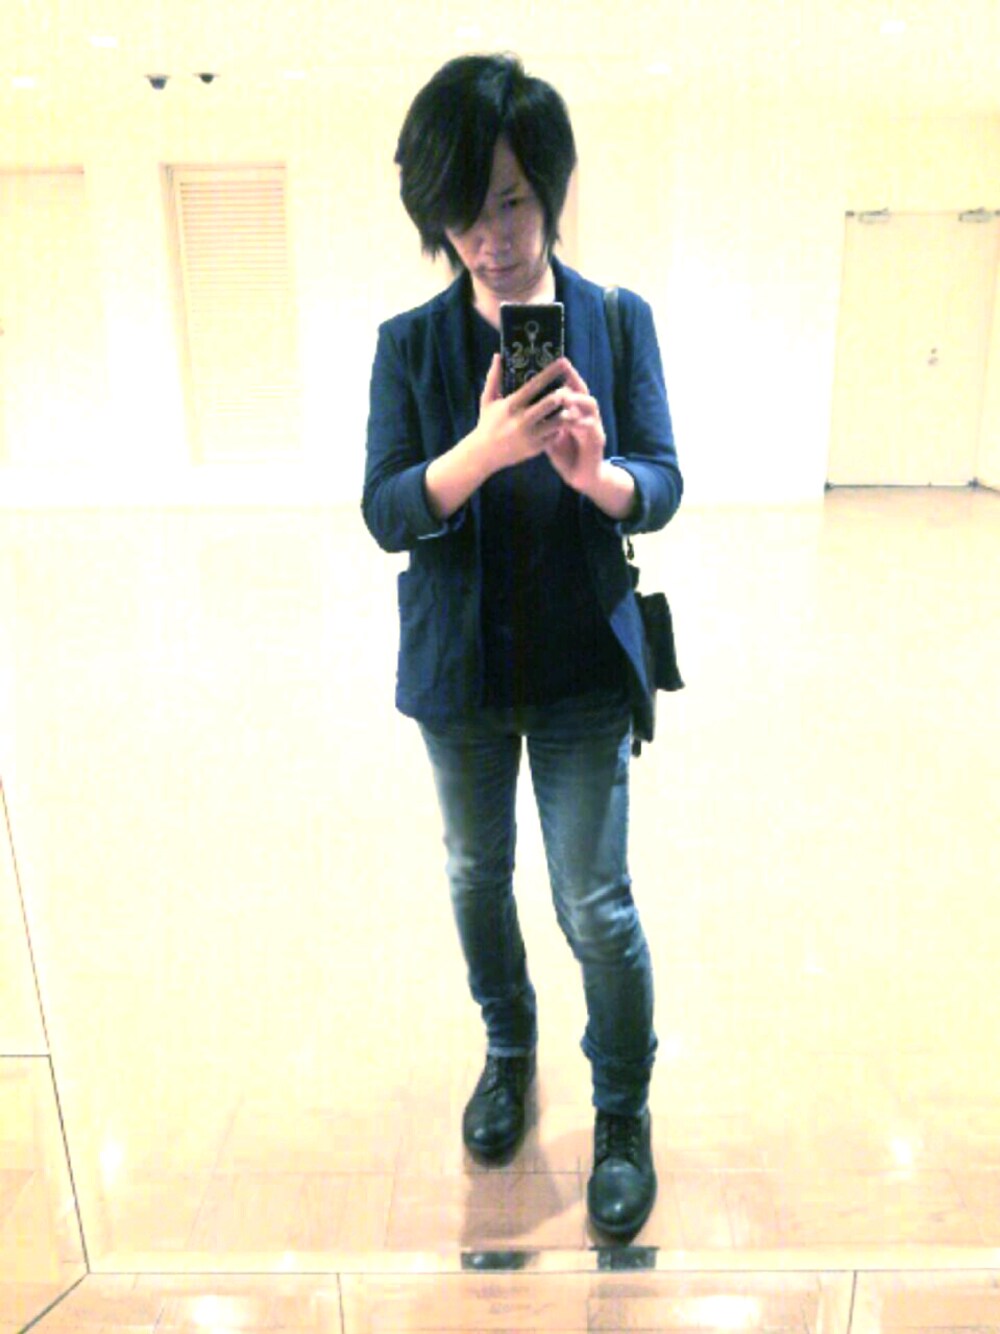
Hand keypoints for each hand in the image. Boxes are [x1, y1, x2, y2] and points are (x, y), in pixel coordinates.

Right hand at [471, 354, 570, 475]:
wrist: (483, 455)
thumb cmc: (487, 423)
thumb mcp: (487, 399)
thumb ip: (494, 377)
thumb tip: (498, 355)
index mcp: (512, 405)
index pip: (535, 385)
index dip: (550, 372)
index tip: (563, 362)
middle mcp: (522, 420)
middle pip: (550, 403)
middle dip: (563, 393)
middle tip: (570, 387)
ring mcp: (531, 435)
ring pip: (557, 421)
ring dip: (566, 412)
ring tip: (572, 405)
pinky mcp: (536, 448)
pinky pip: (555, 435)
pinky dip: (561, 428)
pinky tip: (564, 422)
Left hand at [542, 360, 606, 492]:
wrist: (581, 476)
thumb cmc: (564, 454)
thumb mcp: (549, 434)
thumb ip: (541, 419)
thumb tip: (523, 404)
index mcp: (574, 411)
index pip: (570, 387)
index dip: (564, 375)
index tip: (554, 362)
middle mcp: (586, 414)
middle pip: (582, 390)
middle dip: (574, 379)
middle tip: (563, 369)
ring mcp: (594, 426)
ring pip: (590, 405)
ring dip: (578, 399)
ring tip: (565, 395)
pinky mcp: (597, 440)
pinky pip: (591, 428)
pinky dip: (582, 423)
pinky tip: (571, 420)